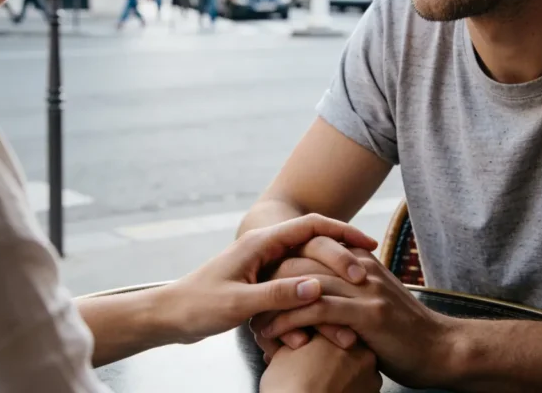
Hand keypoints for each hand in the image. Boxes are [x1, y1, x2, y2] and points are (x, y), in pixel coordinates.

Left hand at [165, 215, 377, 344]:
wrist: (170, 315)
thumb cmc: (198, 306)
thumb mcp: (238, 303)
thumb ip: (277, 294)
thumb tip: (316, 288)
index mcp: (261, 244)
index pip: (311, 226)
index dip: (342, 234)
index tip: (368, 246)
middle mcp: (265, 248)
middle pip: (314, 241)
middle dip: (344, 254)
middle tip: (371, 270)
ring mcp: (264, 263)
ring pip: (307, 262)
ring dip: (330, 274)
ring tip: (358, 288)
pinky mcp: (260, 281)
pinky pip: (295, 280)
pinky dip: (313, 292)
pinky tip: (329, 306)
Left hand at [257, 248, 458, 387]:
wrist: (441, 350)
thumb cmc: (404, 331)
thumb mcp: (374, 299)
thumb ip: (350, 287)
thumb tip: (319, 287)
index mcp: (360, 260)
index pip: (313, 245)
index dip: (283, 259)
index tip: (260, 280)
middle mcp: (360, 267)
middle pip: (303, 258)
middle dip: (272, 279)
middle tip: (251, 303)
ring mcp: (364, 288)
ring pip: (305, 283)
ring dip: (275, 303)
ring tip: (255, 323)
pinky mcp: (366, 313)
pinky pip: (317, 310)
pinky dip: (291, 321)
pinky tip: (274, 334)